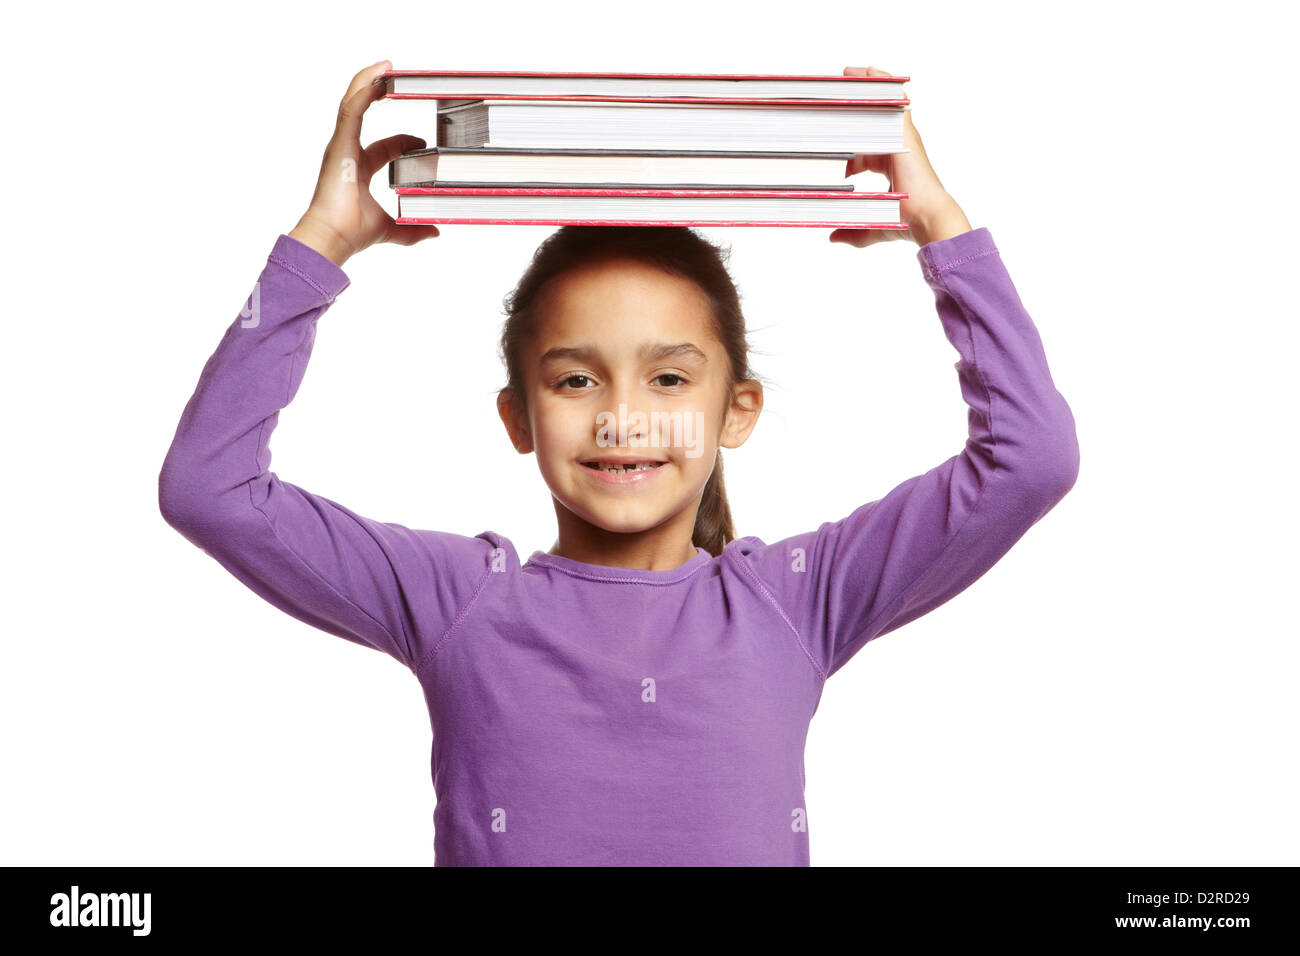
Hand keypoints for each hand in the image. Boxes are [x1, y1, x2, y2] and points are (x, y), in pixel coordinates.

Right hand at [288, 60, 440, 265]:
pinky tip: (380, 78)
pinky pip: (352, 108)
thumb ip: (413, 231)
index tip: (422, 144)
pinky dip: (364, 90)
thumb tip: (434, 232)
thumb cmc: (352, 232)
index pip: (383, 149)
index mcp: (359, 170)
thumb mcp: (392, 229)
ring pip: (353, 102)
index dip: (403, 142)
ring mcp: (341, 145)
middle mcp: (347, 153)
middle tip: (397, 79)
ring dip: (368, 81)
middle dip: (378, 94)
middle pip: (363, 115)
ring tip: (387, 66)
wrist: (333, 237)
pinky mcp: (340, 142)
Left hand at [828, 66, 971, 249]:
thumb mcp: (872, 225)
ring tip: (847, 74)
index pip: (867, 146)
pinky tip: (866, 72)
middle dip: (855, 106)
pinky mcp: (905, 134)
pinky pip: (893, 102)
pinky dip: (881, 84)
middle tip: (833, 95)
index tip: (830, 137)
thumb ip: (852, 232)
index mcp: (891, 164)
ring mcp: (902, 139)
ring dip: (867, 87)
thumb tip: (832, 237)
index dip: (850, 142)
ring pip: (883, 106)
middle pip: (872, 120)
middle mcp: (897, 147)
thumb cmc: (906, 221)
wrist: (926, 217)